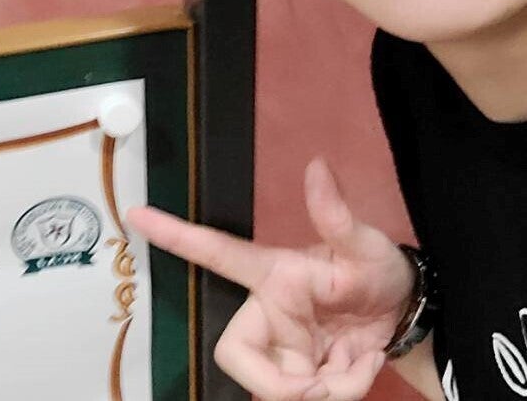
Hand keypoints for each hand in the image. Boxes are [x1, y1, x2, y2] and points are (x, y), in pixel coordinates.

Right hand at [127, 159, 414, 400]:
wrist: (407, 315)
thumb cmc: (377, 269)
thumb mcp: (365, 244)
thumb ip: (336, 214)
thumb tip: (317, 165)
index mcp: (273, 274)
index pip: (216, 253)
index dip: (174, 235)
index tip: (134, 212)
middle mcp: (267, 311)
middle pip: (235, 352)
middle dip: (278, 383)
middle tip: (324, 384)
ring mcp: (282, 346)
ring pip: (274, 387)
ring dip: (326, 389)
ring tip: (357, 363)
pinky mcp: (298, 374)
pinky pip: (305, 399)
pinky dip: (342, 392)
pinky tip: (359, 368)